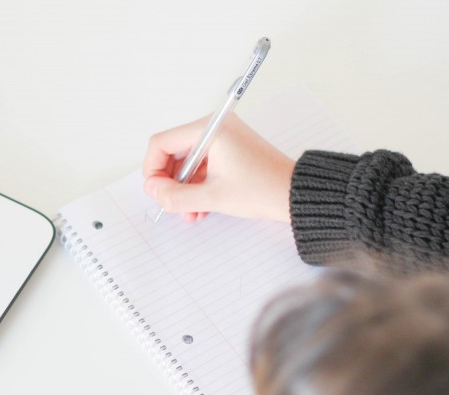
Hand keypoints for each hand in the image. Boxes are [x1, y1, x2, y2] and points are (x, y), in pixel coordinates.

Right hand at [143, 114, 294, 221]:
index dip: (153, 169)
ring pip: (186, 163)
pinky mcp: (229, 150)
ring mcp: (222, 138)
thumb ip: (175, 195)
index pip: (161, 143)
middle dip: (170, 182)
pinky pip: (201, 166)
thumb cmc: (263, 189)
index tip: (156, 191)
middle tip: (171, 203)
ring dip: (183, 188)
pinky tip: (200, 207)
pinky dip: (197, 185)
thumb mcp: (212, 197)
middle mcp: (214, 128)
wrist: (295, 194)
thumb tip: (153, 190)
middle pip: (172, 152)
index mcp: (210, 130)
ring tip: (189, 212)